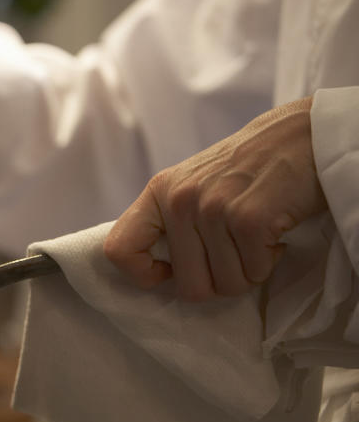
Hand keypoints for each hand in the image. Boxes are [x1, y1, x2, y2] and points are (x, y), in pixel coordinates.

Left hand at [103, 97, 327, 300]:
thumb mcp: (193, 184)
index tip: (170, 271)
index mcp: (158, 193)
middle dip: (219, 281)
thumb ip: (171, 222)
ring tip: (256, 237)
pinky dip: (270, 262)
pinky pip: (255, 273)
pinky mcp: (248, 219)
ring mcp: (212, 209)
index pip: (118, 250)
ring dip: (249, 270)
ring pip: (227, 285)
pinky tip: (273, 232)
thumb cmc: (249, 168)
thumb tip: (159, 274)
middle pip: (188, 287)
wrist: (302, 135)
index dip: (143, 275)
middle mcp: (179, 200)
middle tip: (236, 253)